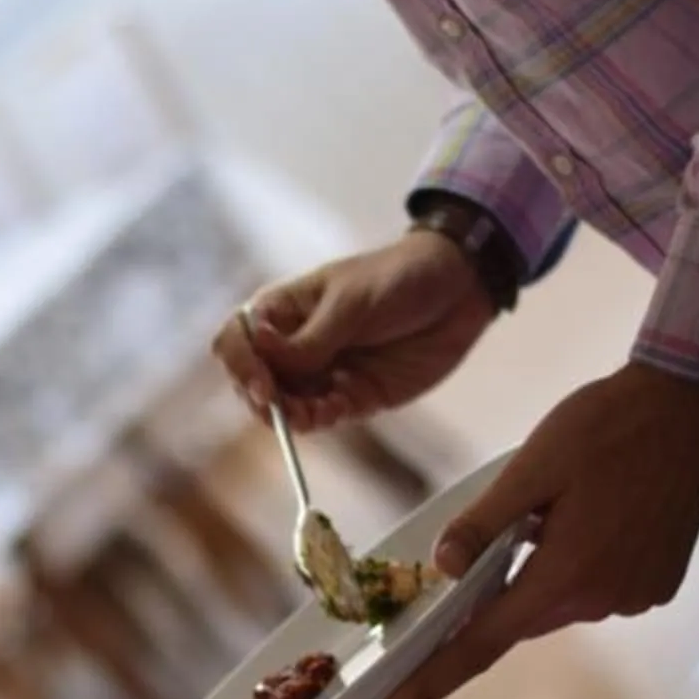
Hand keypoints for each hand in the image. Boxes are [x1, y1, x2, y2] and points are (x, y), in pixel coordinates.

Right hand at [213, 229, 495, 434]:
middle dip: (262, 397)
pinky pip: (322, 417)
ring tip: (311, 414)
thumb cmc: (399, 278)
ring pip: (286, 406)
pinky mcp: (353, 396)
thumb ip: (311, 337)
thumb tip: (263, 353)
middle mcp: (296, 345)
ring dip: (290, 415)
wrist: (460, 290)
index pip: (238, 340)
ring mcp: (323, 373)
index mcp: (284, 311)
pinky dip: (319, 420)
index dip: (240, 363)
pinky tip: (332, 412)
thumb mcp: (353, 302)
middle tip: (281, 405)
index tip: (262, 380)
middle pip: (254, 380)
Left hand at [373, 361, 698, 698]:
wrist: (689, 409)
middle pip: (519, 620)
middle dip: (493, 596)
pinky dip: (580, 569)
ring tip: (556, 513)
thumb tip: (441, 567)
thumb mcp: (531, 465)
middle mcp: (602, 599)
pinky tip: (591, 520)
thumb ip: (482, 522)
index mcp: (564, 575)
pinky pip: (598, 591)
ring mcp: (636, 597)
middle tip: (494, 541)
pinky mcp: (658, 585)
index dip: (428, 683)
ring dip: (541, 576)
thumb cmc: (606, 427)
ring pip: (559, 604)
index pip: (479, 645)